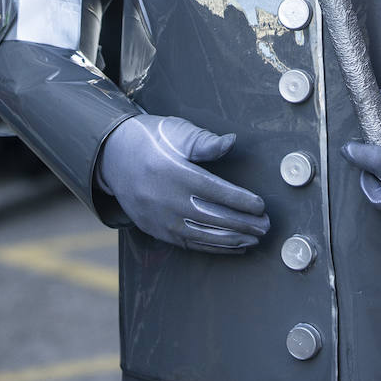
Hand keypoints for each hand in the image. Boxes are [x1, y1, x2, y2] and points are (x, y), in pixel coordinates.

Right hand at [97, 113, 268, 253]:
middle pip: (213, 217)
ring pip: (203, 235)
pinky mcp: (157, 231)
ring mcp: (161, 219)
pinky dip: (214, 247)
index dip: (240, 200)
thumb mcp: (176, 132)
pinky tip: (233, 246)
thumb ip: (205, 142)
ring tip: (255, 239)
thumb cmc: (150, 139)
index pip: (215, 191)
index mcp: (174, 173)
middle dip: (243, 224)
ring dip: (232, 239)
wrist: (114, 158)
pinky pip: (190, 244)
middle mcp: (167, 200)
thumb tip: (232, 142)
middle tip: (266, 226)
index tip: (260, 205)